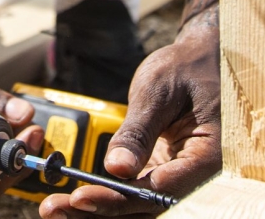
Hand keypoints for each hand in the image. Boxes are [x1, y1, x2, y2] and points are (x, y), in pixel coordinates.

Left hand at [37, 17, 220, 216]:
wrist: (201, 60)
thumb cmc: (187, 67)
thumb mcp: (159, 91)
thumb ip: (138, 132)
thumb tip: (117, 168)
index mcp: (208, 157)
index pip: (158, 191)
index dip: (118, 199)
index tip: (80, 197)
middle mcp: (199, 177)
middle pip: (148, 210)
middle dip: (101, 212)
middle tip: (56, 209)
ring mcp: (180, 179)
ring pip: (140, 210)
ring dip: (101, 213)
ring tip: (58, 209)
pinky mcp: (164, 176)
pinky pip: (137, 196)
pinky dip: (108, 200)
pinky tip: (75, 201)